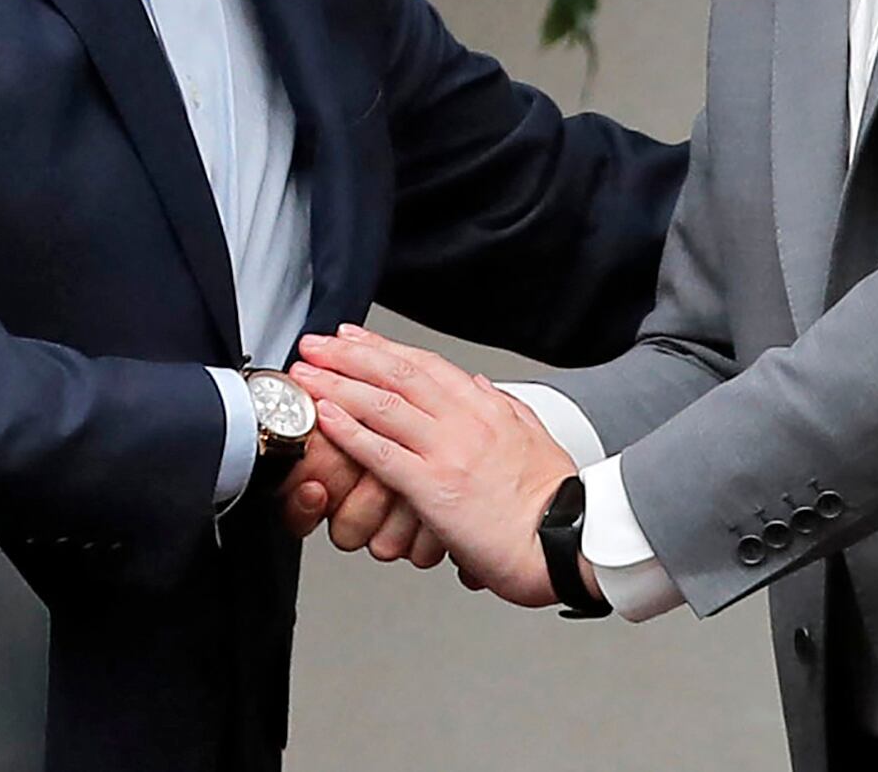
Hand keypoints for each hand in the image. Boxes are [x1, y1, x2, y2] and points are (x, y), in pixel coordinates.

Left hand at [292, 325, 580, 608]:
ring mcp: (448, 451)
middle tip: (314, 346)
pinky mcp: (435, 488)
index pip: (424, 364)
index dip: (382, 347)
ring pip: (382, 405)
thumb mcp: (533, 437)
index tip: (351, 337)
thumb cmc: (555, 501)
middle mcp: (465, 420)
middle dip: (348, 356)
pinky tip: (325, 417)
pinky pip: (382, 453)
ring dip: (336, 385)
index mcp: (487, 407)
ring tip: (305, 376)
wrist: (572, 541)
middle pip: (395, 374)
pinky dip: (349, 431)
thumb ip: (504, 408)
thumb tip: (481, 385)